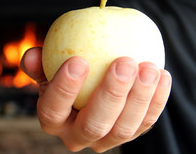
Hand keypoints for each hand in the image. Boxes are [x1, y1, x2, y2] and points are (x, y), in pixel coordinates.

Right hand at [21, 47, 171, 152]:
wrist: (92, 82)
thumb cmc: (70, 70)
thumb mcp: (51, 64)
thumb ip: (41, 62)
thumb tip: (33, 56)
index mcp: (54, 120)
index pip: (53, 110)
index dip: (64, 88)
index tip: (79, 60)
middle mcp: (78, 136)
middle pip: (93, 125)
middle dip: (111, 94)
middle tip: (124, 63)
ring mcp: (106, 140)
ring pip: (124, 129)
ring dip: (140, 98)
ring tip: (149, 68)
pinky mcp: (129, 134)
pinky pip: (145, 123)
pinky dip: (156, 101)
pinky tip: (162, 75)